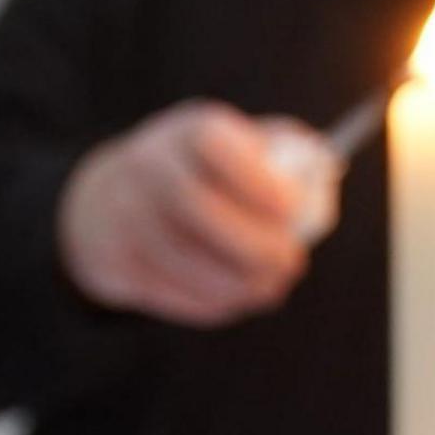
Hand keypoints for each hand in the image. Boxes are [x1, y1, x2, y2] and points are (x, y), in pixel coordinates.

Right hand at [59, 101, 326, 324]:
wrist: (108, 201)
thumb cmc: (200, 175)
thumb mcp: (235, 146)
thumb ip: (283, 153)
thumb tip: (326, 172)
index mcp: (184, 132)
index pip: (215, 145)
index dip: (259, 181)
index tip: (294, 209)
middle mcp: (145, 167)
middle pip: (195, 206)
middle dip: (253, 243)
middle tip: (291, 261)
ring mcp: (121, 217)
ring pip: (182, 260)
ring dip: (237, 283)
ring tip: (271, 286)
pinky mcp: (115, 264)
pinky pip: (170, 292)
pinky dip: (212, 302)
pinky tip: (237, 296)